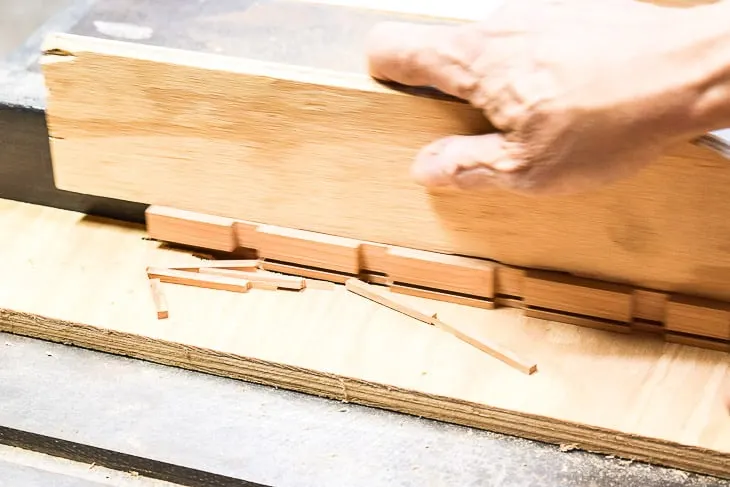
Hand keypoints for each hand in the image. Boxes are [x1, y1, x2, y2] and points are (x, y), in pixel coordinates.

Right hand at [365, 0, 729, 194]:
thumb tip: (426, 168)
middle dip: (442, 94)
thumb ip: (466, 167)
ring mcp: (534, 14)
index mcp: (476, 59)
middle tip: (471, 135)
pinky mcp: (565, 16)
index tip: (396, 102)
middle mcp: (498, 25)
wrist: (696, 70)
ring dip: (489, 88)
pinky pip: (524, 45)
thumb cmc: (617, 115)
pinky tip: (560, 104)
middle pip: (438, 50)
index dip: (382, 74)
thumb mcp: (530, 169)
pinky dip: (526, 74)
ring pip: (485, 50)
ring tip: (526, 125)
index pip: (392, 46)